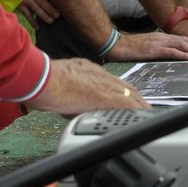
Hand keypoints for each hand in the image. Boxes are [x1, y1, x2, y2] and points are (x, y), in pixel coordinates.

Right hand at [17, 0, 60, 26]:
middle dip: (51, 9)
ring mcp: (25, 0)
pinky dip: (32, 21)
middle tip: (58, 16)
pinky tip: (38, 27)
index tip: (62, 5)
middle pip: (43, 2)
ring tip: (51, 21)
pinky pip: (27, 15)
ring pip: (36, 9)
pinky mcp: (19, 6)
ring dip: (44, 16)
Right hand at [28, 58, 149, 114]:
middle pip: (126, 85)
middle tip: (144, 107)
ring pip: (130, 93)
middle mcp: (99, 74)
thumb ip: (68, 91)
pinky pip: (128, 103)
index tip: (129, 97)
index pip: (112, 81)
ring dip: (140, 105)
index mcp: (88, 70)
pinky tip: (144, 117)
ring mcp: (103, 84)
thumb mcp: (59, 83)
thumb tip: (67, 105)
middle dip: (137, 97)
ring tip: (147, 114)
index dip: (123, 90)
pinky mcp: (104, 96)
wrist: (40, 79)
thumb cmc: (41, 82)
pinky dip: (137, 110)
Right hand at [106, 31, 187, 61]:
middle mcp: (162, 37)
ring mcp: (158, 42)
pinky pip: (172, 51)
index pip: (182, 39)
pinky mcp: (153, 49)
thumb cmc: (129, 47)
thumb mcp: (147, 47)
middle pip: (186, 40)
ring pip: (182, 44)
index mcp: (161, 37)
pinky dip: (184, 54)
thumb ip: (158, 49)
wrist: (115, 44)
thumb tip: (167, 54)